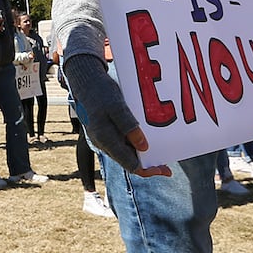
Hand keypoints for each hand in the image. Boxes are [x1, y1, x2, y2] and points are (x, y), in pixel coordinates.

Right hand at [60, 53, 169, 176]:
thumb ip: (128, 126)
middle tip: (167, 162)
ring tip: (159, 149)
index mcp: (105, 139)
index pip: (130, 165)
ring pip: (126, 153)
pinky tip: (146, 137)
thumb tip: (143, 147)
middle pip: (129, 162)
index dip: (149, 170)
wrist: (85, 81)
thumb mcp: (116, 106)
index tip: (165, 170)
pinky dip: (136, 143)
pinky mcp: (106, 132)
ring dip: (142, 153)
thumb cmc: (100, 91)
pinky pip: (123, 143)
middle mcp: (104, 143)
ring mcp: (104, 139)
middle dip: (148, 163)